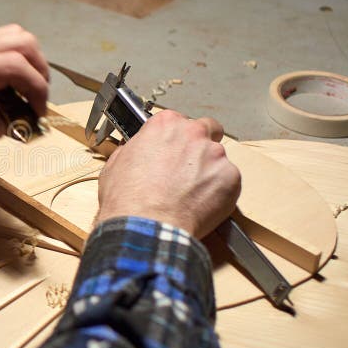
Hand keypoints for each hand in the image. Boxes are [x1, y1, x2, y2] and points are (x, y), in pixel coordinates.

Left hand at [0, 25, 48, 141]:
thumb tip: (2, 127)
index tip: (36, 113)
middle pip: (21, 41)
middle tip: (34, 104)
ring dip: (27, 64)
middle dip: (39, 72)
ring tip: (20, 98)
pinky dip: (10, 64)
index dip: (36, 88)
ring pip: (10, 37)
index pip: (12, 65)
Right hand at [94, 111, 240, 238]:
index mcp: (165, 125)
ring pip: (218, 159)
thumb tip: (139, 154)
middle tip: (189, 168)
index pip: (177, 122)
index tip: (172, 151)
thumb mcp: (116, 164)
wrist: (146, 226)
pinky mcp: (231, 177)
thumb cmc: (128, 198)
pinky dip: (219, 192)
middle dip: (201, 145)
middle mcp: (193, 133)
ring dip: (208, 172)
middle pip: (207, 129)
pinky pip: (229, 182)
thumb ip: (136, 150)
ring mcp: (215, 154)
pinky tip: (200, 205)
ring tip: (191, 195)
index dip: (174, 139)